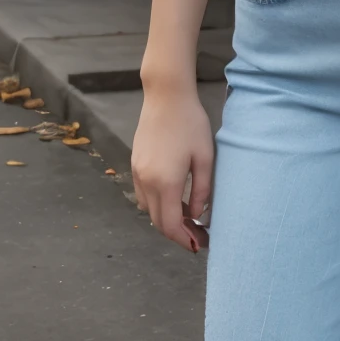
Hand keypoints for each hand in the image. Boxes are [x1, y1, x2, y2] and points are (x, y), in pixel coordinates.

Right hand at [132, 77, 213, 252]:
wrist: (166, 96)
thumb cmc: (190, 123)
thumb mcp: (205, 157)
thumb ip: (202, 190)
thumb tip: (197, 215)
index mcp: (165, 182)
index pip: (170, 225)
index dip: (184, 239)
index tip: (200, 245)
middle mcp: (146, 182)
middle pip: (157, 221)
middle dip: (176, 233)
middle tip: (197, 235)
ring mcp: (136, 173)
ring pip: (148, 209)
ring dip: (165, 219)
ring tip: (188, 216)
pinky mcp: (134, 164)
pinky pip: (142, 195)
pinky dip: (156, 204)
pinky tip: (173, 197)